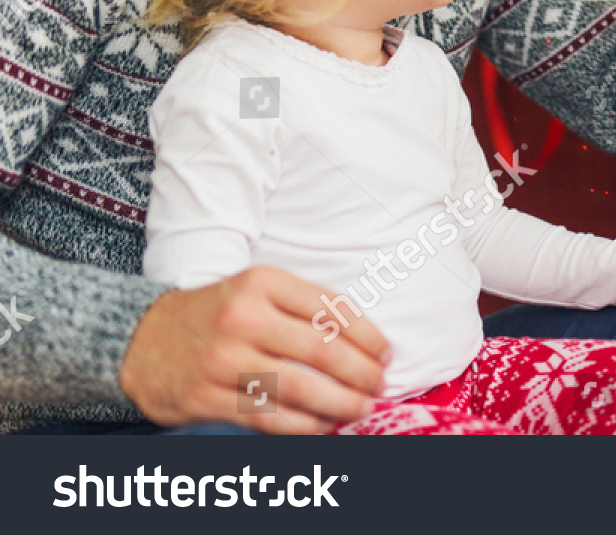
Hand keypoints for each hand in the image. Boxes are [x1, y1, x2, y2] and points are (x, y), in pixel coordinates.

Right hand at [119, 266, 391, 433]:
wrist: (138, 340)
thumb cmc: (215, 315)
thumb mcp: (256, 291)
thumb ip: (304, 309)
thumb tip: (364, 344)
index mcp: (261, 282)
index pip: (331, 308)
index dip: (367, 335)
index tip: (386, 353)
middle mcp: (242, 318)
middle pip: (320, 350)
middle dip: (361, 372)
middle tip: (380, 384)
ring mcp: (222, 360)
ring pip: (299, 387)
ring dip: (339, 402)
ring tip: (361, 407)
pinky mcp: (205, 397)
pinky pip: (269, 417)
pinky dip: (304, 425)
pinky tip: (324, 424)